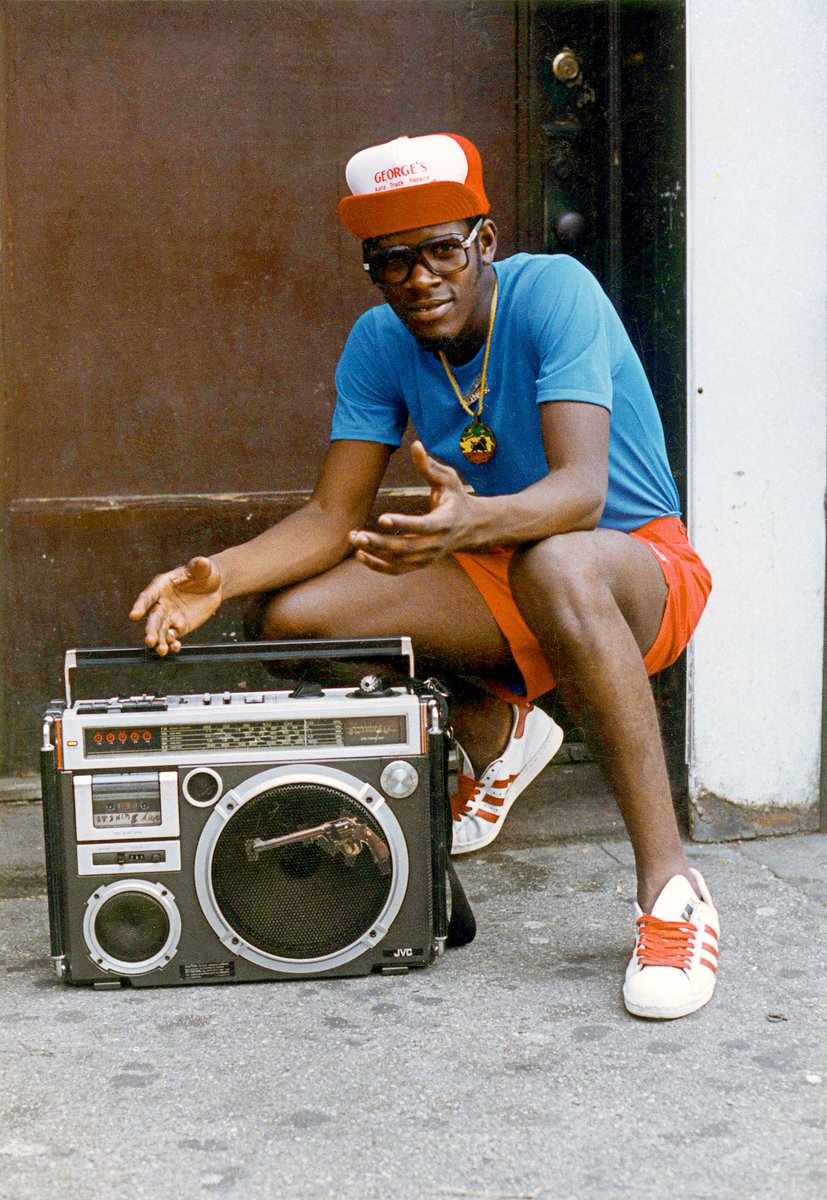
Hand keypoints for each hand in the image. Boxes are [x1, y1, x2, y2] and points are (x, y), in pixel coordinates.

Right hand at [130, 556, 222, 654]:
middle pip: (153, 618)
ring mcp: (169, 616)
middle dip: (150, 630)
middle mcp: (161, 603)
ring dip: (160, 641)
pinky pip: (173, 637)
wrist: (213, 586)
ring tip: (162, 650)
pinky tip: (175, 648)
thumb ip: (199, 566)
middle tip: (150, 640)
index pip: (148, 596)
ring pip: (161, 631)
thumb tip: (201, 562)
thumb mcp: (203, 568)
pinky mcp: (179, 626)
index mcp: (161, 586)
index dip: (140, 605)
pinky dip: (173, 643)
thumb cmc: (204, 572)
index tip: (134, 615)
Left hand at [348, 441, 471, 574]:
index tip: (381, 518)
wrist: (471, 527)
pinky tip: (360, 555)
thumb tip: (415, 444)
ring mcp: (428, 557)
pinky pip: (397, 570)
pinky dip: (378, 566)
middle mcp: (437, 544)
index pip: (423, 526)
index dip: (403, 523)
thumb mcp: (449, 479)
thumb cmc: (456, 497)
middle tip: (356, 534)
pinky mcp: (420, 564)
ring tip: (353, 540)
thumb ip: (429, 465)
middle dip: (379, 543)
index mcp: (445, 522)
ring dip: (374, 553)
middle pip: (406, 548)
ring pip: (398, 561)